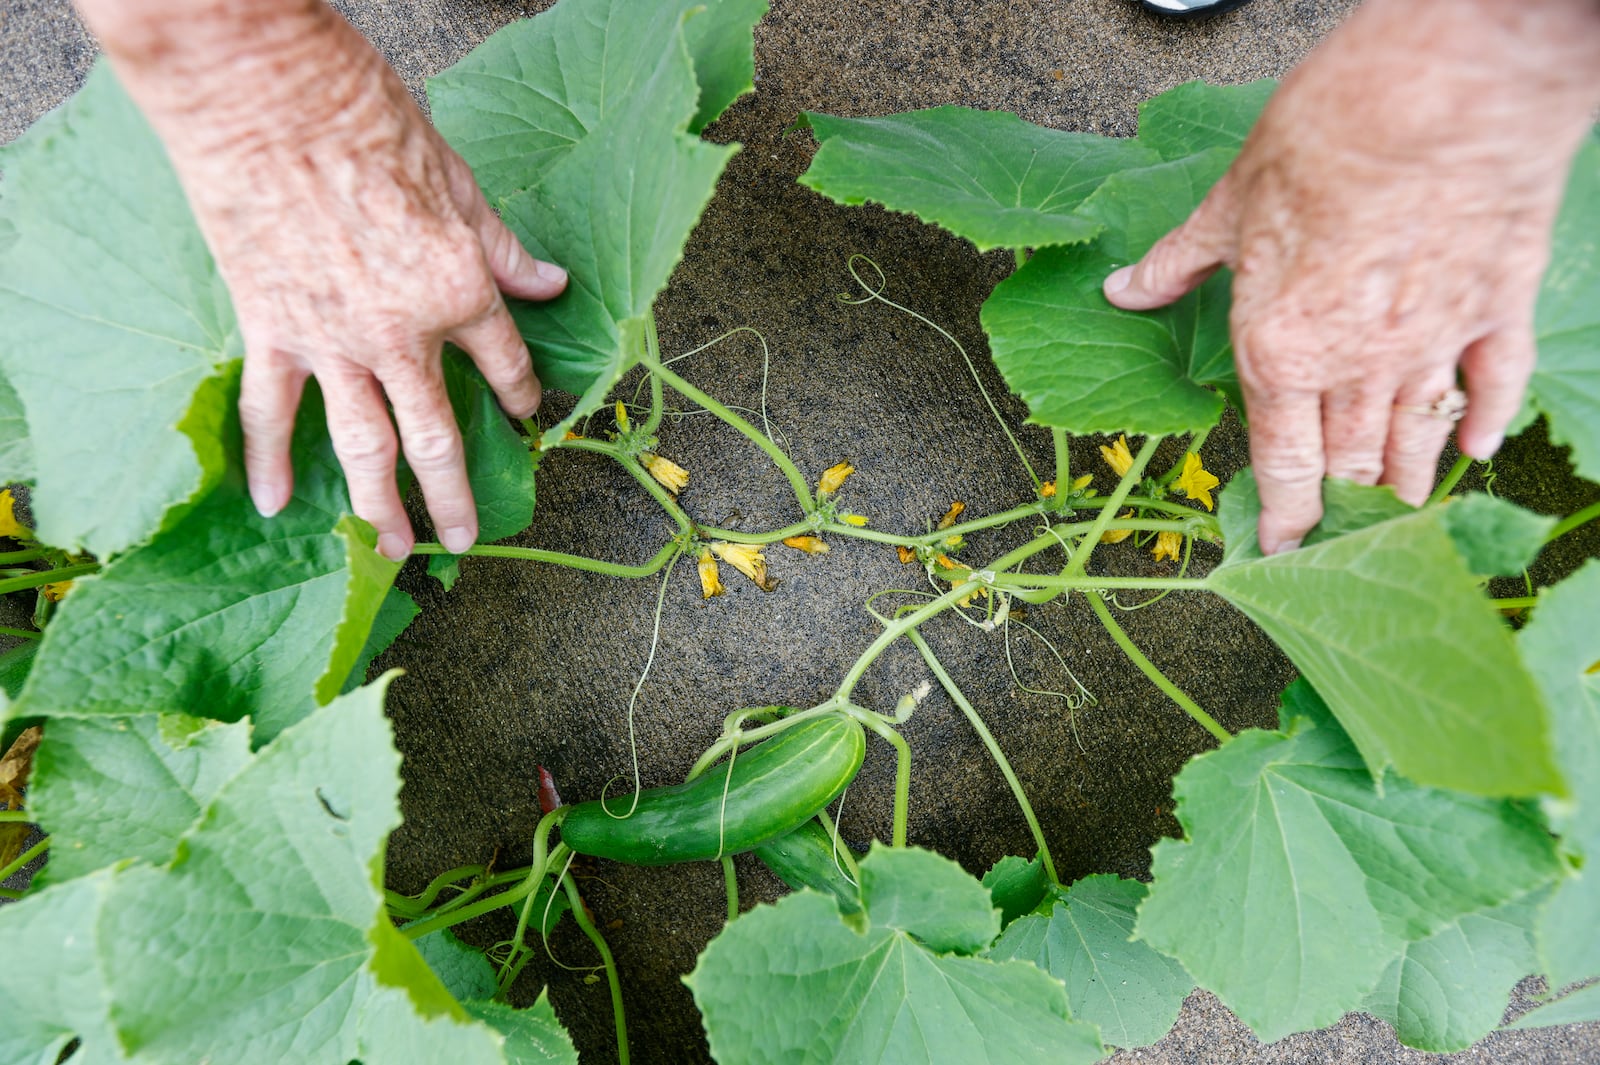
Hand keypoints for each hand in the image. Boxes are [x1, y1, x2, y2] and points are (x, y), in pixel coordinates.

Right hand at [78, 1, 565, 559]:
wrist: (269, 102)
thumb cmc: (370, 124)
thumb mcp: (461, 184)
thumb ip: (503, 248)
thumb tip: (552, 282)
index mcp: (461, 293)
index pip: (503, 364)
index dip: (519, 394)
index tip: (524, 417)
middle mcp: (404, 336)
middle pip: (437, 435)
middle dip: (454, 495)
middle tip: (466, 541)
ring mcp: (333, 342)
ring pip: (363, 445)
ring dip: (380, 506)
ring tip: (395, 552)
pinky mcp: (272, 330)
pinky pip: (272, 411)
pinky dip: (272, 459)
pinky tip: (277, 504)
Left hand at [1103, 0, 1599, 553]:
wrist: (1437, 91)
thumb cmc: (1323, 139)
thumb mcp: (1228, 204)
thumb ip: (1178, 263)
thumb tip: (1125, 289)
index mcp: (1280, 350)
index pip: (1279, 462)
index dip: (1281, 516)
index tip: (1279, 547)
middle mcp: (1357, 365)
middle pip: (1349, 459)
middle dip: (1339, 497)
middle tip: (1336, 517)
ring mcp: (1433, 341)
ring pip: (1419, 437)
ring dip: (1406, 477)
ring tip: (1400, 506)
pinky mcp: (1497, 304)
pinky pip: (1496, 385)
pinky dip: (1487, 422)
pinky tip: (1479, 450)